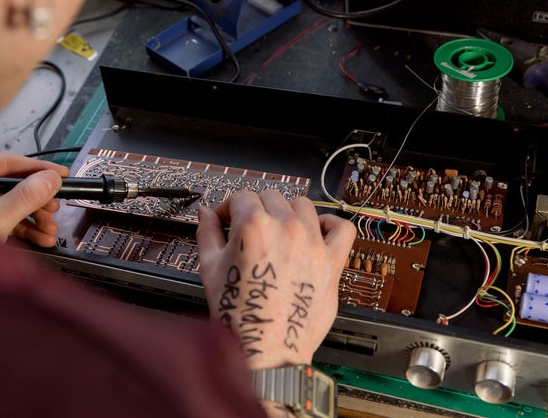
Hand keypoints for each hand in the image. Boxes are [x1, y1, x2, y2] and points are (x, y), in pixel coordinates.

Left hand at [0, 153, 68, 245]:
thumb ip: (24, 197)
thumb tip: (49, 180)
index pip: (7, 163)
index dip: (38, 169)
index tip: (60, 174)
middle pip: (11, 184)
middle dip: (37, 200)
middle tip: (55, 207)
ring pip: (10, 203)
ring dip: (34, 217)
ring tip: (49, 229)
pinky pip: (4, 219)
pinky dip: (23, 228)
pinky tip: (39, 237)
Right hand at [196, 190, 354, 369]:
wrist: (265, 350)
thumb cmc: (238, 315)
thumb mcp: (210, 268)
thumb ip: (207, 233)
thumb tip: (205, 213)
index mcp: (253, 226)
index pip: (240, 196)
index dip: (228, 208)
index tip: (226, 220)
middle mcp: (286, 228)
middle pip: (270, 196)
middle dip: (255, 208)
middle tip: (248, 230)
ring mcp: (312, 243)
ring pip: (303, 205)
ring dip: (287, 212)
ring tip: (278, 232)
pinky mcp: (332, 261)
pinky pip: (341, 227)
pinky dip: (329, 224)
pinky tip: (316, 232)